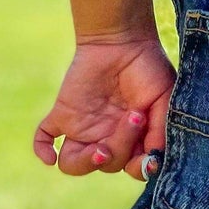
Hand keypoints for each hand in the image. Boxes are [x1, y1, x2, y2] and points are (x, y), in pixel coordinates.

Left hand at [33, 35, 175, 180]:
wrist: (123, 39)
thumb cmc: (149, 68)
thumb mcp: (165, 98)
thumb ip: (161, 131)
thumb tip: (153, 162)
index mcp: (134, 139)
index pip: (133, 169)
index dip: (140, 167)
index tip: (149, 149)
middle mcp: (107, 138)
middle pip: (107, 165)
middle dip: (122, 148)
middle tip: (133, 118)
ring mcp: (84, 129)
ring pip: (73, 164)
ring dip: (85, 162)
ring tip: (99, 148)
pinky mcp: (64, 115)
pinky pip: (45, 138)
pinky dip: (42, 149)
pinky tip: (48, 154)